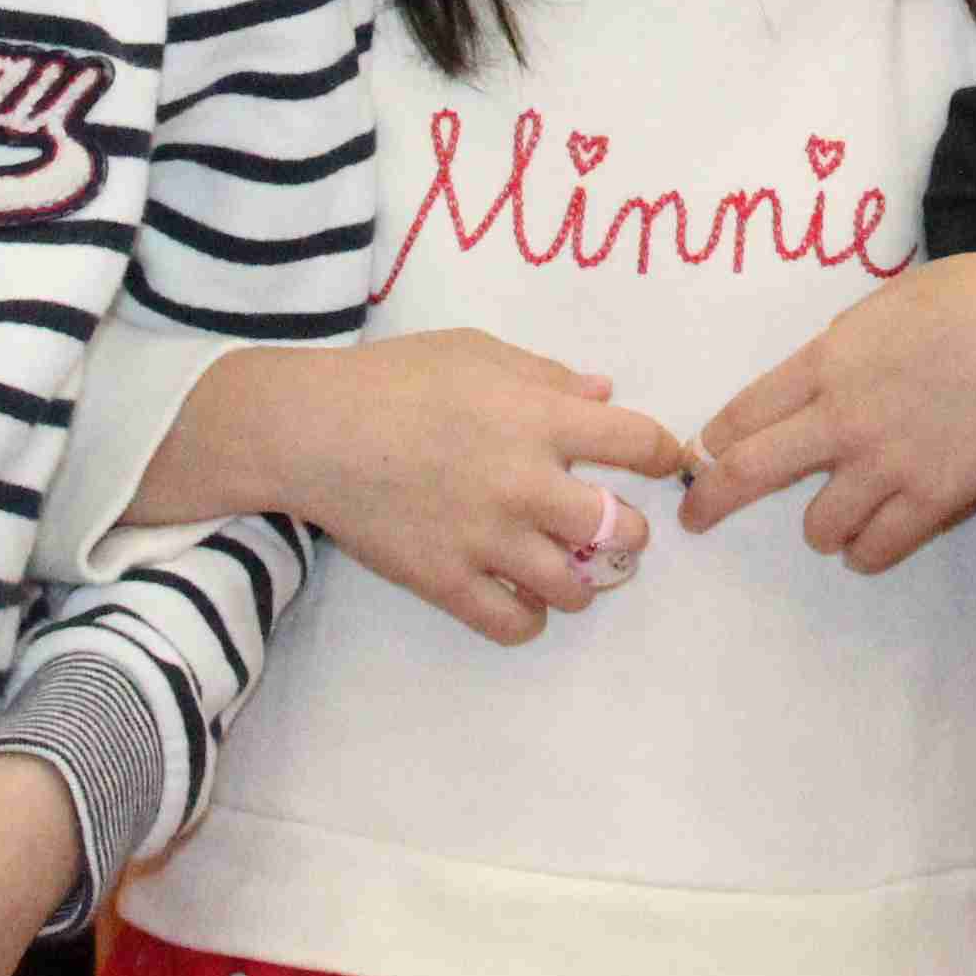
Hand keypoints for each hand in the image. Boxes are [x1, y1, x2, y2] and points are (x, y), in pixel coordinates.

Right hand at [195, 332, 691, 645]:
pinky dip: (529, 617)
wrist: (311, 431)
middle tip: (619, 529)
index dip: (664, 454)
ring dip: (583, 582)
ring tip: (571, 570)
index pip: (637, 441)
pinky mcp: (446, 581)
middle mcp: (523, 483)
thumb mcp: (474, 352)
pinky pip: (512, 623)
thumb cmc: (393, 379)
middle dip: (631, 533)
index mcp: (536, 419)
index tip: (664, 462)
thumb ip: (545, 375)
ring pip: (573, 587)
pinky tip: (524, 599)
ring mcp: (486, 538)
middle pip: (619, 528)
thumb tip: (604, 392)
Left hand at [682, 247, 975, 572]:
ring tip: (837, 517)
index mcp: (827, 360)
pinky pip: (877, 549)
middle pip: (750, 473)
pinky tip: (870, 539)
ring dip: (820, 526)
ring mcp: (886, 464)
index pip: (744, 412)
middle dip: (712, 500)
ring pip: (818, 527)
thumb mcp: (882, 308)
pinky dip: (866, 550)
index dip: (715, 440)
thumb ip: (840, 352)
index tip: (706, 454)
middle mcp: (842, 418)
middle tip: (697, 517)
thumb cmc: (968, 298)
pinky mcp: (932, 499)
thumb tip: (817, 383)